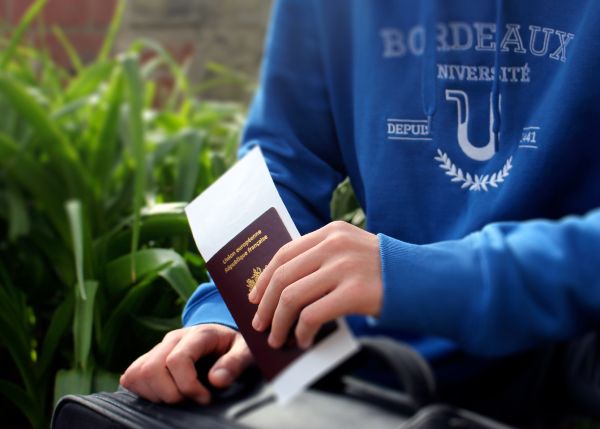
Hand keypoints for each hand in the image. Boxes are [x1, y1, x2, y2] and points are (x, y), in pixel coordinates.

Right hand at [119, 324, 251, 404]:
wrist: (223, 336)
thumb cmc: (234, 345)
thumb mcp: (245, 350)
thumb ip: (234, 363)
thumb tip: (216, 380)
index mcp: (198, 335)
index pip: (177, 359)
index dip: (188, 385)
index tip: (205, 398)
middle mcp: (173, 339)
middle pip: (152, 368)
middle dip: (170, 394)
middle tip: (190, 400)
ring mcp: (158, 347)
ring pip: (138, 373)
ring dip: (155, 394)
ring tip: (178, 398)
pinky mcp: (149, 357)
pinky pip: (131, 375)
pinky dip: (142, 390)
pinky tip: (164, 395)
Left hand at [248, 221, 382, 349]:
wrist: (423, 279)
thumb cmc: (384, 270)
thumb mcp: (352, 250)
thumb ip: (322, 258)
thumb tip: (284, 287)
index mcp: (331, 232)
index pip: (284, 253)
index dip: (264, 278)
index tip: (255, 298)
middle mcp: (334, 245)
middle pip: (282, 276)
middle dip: (265, 304)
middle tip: (260, 324)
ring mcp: (344, 267)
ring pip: (292, 297)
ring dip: (279, 323)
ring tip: (278, 338)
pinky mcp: (354, 292)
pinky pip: (312, 315)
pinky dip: (302, 331)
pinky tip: (304, 340)